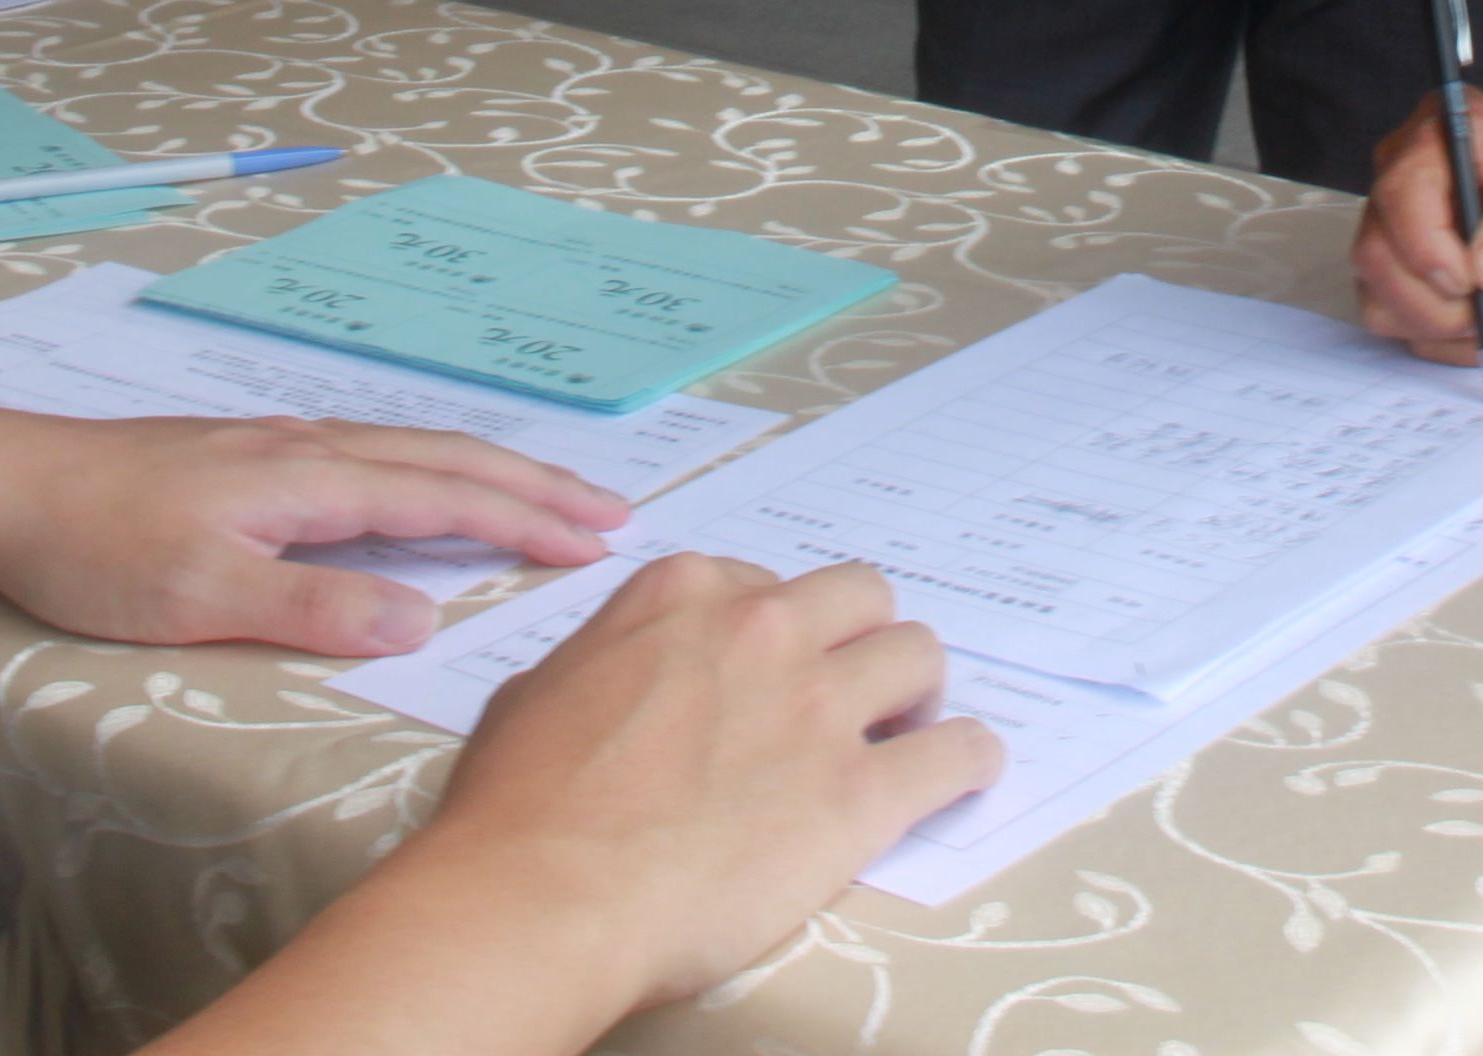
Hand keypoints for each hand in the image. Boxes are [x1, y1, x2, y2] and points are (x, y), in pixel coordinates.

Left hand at [0, 405, 626, 658]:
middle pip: (445, 458)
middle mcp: (308, 447)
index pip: (444, 497)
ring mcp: (279, 445)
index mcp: (311, 479)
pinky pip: (373, 452)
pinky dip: (429, 468)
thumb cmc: (96, 547)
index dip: (524, 519)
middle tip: (609, 510)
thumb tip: (423, 621)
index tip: (597, 541)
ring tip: (542, 493)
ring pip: (410, 449)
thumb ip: (314, 609)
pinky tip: (420, 483)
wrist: (8, 485)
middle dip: (532, 483)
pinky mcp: (249, 457)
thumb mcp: (203, 596)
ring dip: (486, 471)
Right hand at [437, 558, 997, 1007]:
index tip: (768, 676)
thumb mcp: (538, 694)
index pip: (766, 586)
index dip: (773, 635)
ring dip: (914, 692)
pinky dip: (968, 761)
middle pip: (860, 598)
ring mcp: (817, 707)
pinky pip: (958, 753)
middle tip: (849, 694)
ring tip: (903, 734)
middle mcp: (761, 631)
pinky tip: (962, 774)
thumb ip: (606, 665)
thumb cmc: (515, 809)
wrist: (542, 896)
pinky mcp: (860, 794)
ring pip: (919, 654)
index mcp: (683, 596)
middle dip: (860, 640)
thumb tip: (621, 684)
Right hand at [1349, 93, 1482, 359]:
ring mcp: (1395, 225)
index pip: (1401, 192)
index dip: (1428, 247)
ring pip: (1380, 297)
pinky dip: (1448, 342)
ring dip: (1445, 329)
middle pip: (1378, 254)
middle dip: (1439, 304)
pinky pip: (1398, 323)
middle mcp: (1405, 172)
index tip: (1477, 281)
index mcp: (1446, 132)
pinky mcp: (1400, 271)